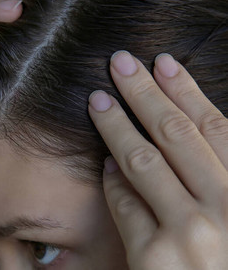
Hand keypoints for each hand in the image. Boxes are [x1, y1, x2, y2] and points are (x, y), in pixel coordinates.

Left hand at [88, 51, 227, 268]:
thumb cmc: (224, 259)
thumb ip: (216, 178)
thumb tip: (180, 131)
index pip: (215, 128)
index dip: (186, 90)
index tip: (163, 62)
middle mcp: (227, 209)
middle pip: (176, 134)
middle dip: (145, 92)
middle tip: (120, 62)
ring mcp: (191, 234)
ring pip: (143, 162)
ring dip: (116, 126)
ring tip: (98, 100)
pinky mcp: (156, 260)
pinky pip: (125, 205)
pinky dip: (113, 183)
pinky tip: (105, 166)